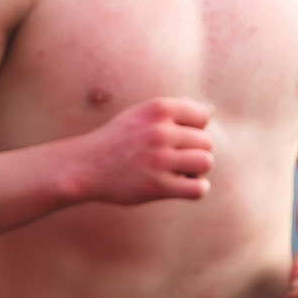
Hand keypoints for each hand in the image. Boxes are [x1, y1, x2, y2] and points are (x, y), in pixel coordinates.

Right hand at [73, 97, 213, 204]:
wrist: (85, 166)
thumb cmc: (118, 139)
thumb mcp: (140, 114)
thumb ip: (174, 110)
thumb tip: (211, 111)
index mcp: (157, 109)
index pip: (203, 114)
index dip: (194, 127)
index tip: (177, 137)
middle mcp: (159, 131)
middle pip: (206, 141)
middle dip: (194, 151)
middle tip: (174, 158)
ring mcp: (159, 160)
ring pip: (206, 162)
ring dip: (196, 170)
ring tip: (180, 171)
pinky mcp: (157, 187)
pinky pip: (199, 188)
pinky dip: (196, 188)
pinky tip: (180, 185)